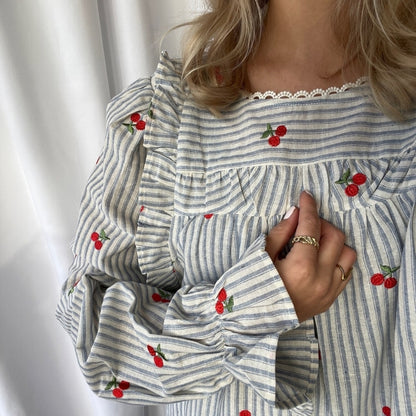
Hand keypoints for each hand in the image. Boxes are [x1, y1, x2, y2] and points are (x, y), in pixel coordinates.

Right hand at [265, 191, 355, 321]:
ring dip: (334, 241)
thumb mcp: (261, 256)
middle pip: (335, 236)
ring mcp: (329, 291)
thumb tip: (296, 212)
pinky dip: (337, 259)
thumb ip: (281, 232)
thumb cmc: (252, 287)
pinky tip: (321, 258)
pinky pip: (346, 272)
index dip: (309, 207)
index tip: (306, 196)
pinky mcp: (330, 299)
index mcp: (301, 266)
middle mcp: (321, 278)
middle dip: (321, 222)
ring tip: (316, 241)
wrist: (251, 322)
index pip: (311, 227)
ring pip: (348, 253)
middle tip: (305, 223)